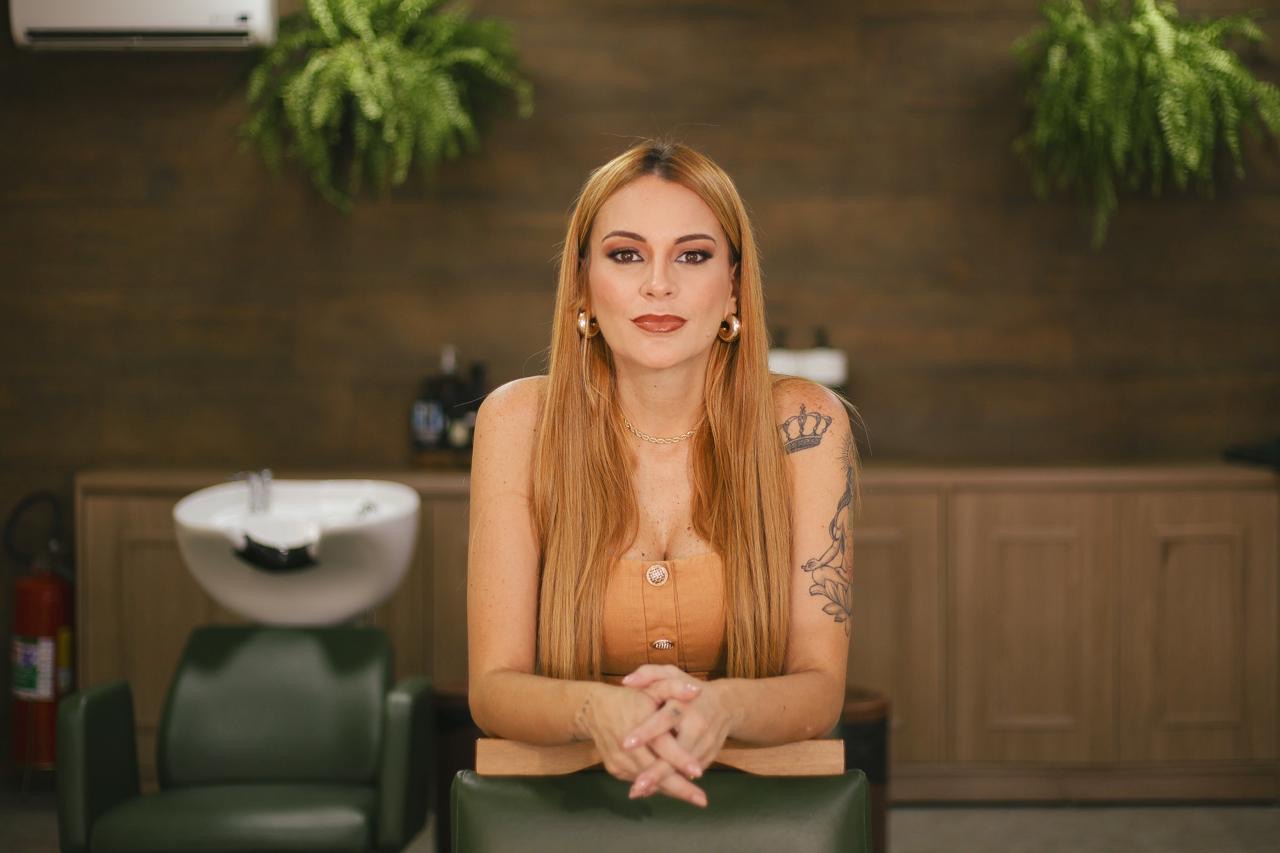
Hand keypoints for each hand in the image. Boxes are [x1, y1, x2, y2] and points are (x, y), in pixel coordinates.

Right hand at [572, 682, 707, 806]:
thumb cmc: (629, 698)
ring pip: (648, 781)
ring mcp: (620, 761)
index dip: (680, 759)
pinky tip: (673, 789)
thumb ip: (674, 687)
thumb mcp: (652, 688)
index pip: (662, 746)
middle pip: (657, 771)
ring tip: (692, 797)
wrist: (595, 710)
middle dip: (680, 788)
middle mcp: (628, 747)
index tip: (698, 771)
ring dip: (670, 789)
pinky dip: (656, 785)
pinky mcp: (615, 769)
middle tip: (701, 800)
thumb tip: (695, 691)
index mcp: (640, 724)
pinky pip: (639, 780)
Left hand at [620, 665, 737, 801]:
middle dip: (657, 770)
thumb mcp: (671, 674)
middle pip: (677, 752)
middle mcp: (698, 727)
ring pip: (683, 769)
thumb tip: (626, 681)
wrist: (727, 706)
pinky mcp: (708, 758)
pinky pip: (688, 774)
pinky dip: (671, 783)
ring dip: (662, 782)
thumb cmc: (690, 689)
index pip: (665, 719)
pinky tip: (652, 790)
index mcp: (686, 705)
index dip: (647, 732)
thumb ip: (648, 674)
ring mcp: (705, 745)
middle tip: (636, 783)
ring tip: (638, 791)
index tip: (626, 743)